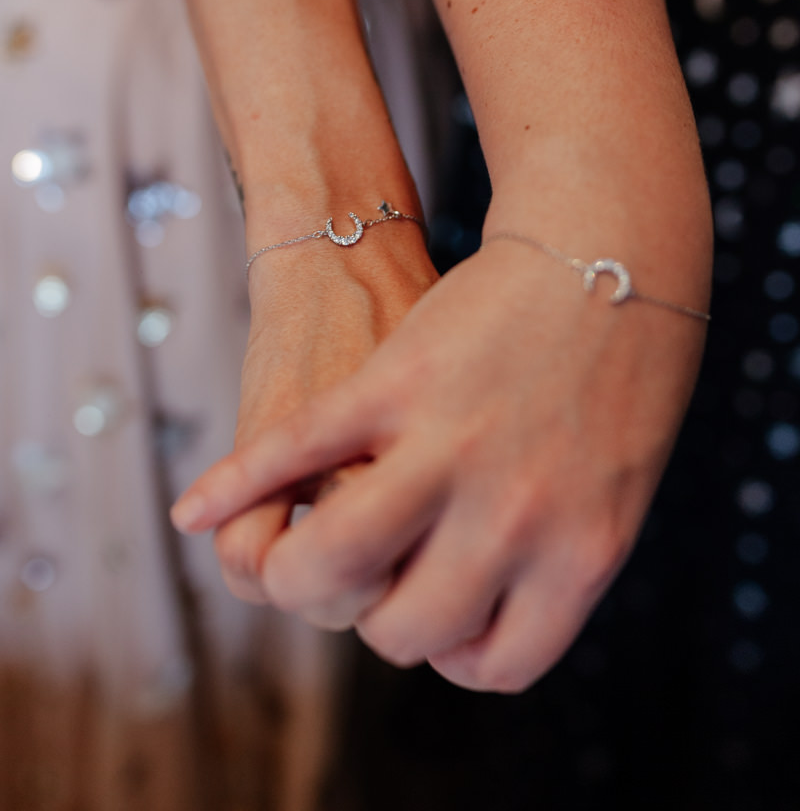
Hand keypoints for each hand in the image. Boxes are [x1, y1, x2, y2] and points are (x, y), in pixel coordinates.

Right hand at [171, 237, 706, 692]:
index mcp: (578, 554)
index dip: (453, 650)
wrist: (606, 243)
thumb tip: (511, 604)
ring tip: (285, 558)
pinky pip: (291, 452)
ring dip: (289, 574)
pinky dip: (232, 488)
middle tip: (377, 573)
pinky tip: (196, 511)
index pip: (492, 663)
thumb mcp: (620, 479)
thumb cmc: (624, 365)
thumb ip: (564, 552)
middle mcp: (509, 518)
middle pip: (400, 629)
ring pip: (326, 561)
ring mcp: (444, 449)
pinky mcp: (388, 384)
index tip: (443, 616)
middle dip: (374, 615)